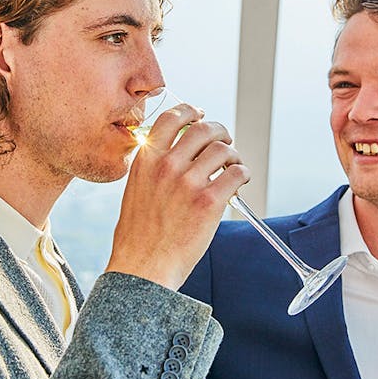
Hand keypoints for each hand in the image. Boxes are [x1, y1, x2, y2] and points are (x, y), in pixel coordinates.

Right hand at [106, 103, 249, 289]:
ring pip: (223, 149)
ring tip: (233, 167)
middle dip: (219, 132)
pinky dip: (242, 174)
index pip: (172, 118)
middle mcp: (167, 165)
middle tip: (225, 142)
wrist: (143, 267)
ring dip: (233, 155)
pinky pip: (237, 173)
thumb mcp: (136, 189)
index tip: (200, 115)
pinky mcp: (209, 202)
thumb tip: (179, 151)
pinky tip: (239, 182)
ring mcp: (189, 182)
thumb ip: (154, 166)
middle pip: (203, 128)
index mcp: (146, 159)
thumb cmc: (138, 235)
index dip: (191, 111)